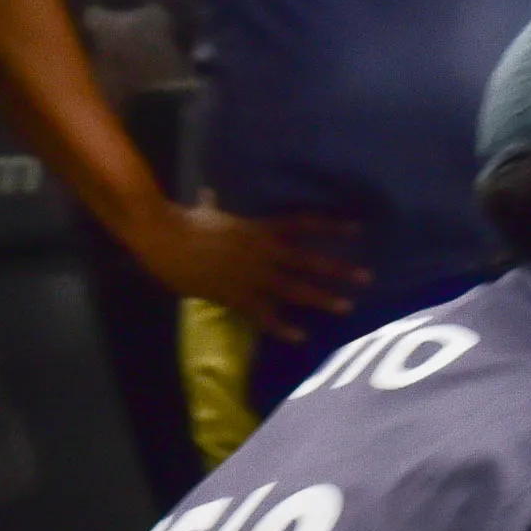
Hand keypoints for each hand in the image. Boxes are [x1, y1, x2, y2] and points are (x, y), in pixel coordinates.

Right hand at [130, 198, 366, 338]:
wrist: (164, 239)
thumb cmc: (186, 222)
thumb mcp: (210, 210)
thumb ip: (219, 205)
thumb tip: (210, 193)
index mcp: (260, 228)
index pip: (305, 224)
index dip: (332, 226)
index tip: (359, 229)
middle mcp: (263, 251)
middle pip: (308, 261)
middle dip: (338, 270)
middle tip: (366, 278)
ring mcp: (251, 275)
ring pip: (293, 288)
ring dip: (321, 298)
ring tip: (346, 306)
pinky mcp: (235, 295)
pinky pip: (264, 314)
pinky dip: (283, 327)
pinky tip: (302, 337)